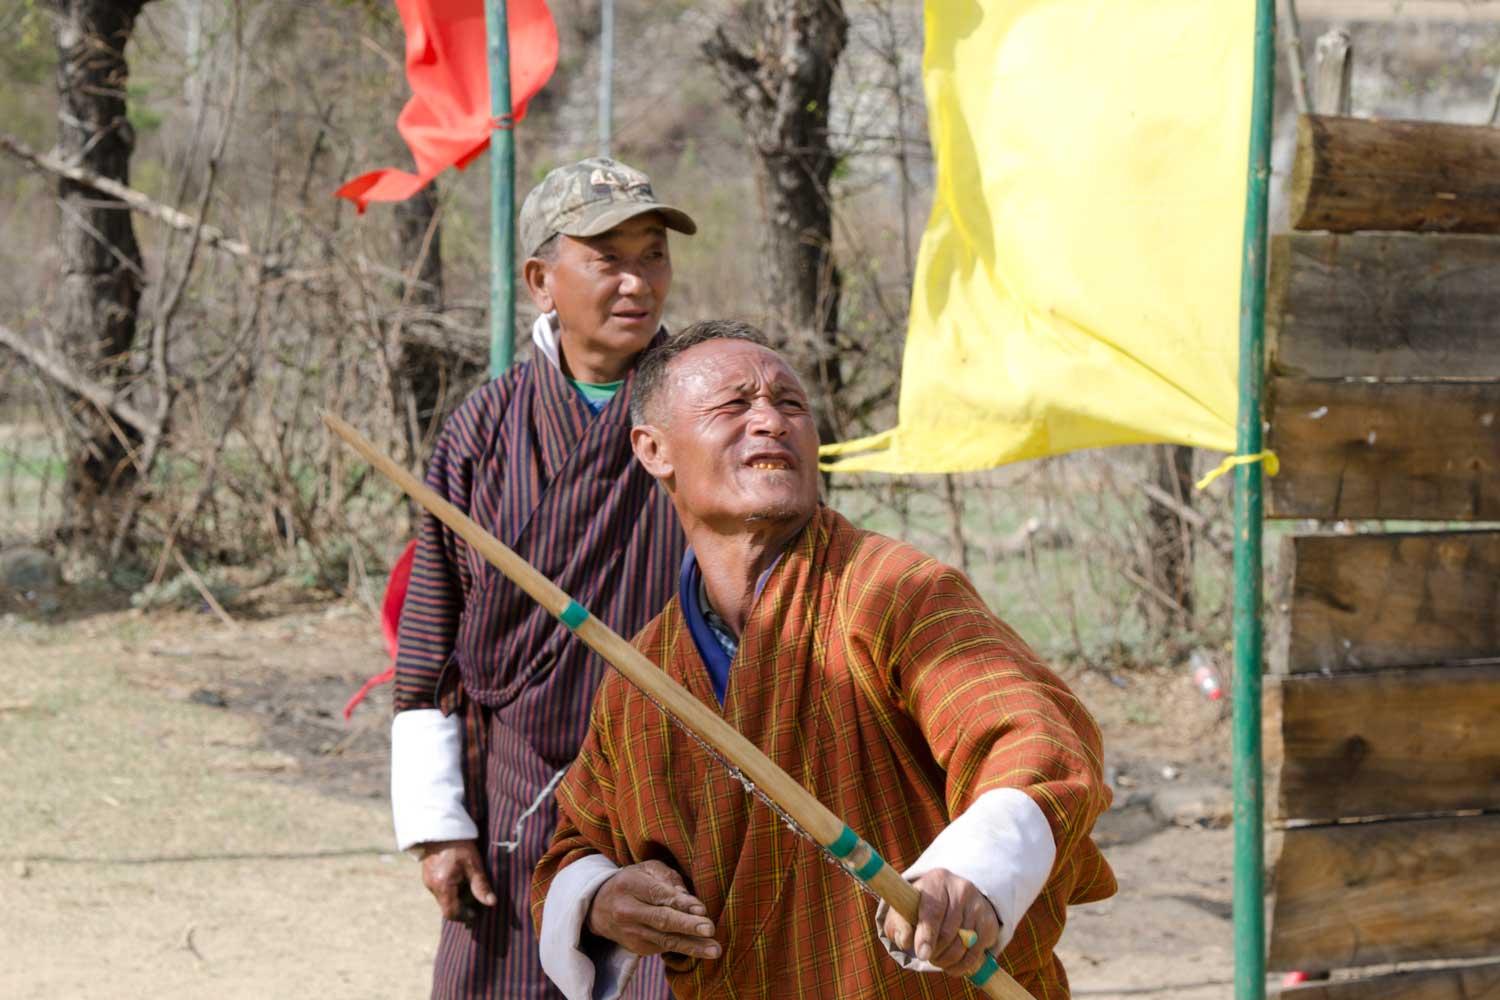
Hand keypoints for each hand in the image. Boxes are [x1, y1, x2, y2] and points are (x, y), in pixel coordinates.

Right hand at [418, 839, 496, 923]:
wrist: (441, 828)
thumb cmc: (459, 845)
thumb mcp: (473, 864)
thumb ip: (481, 885)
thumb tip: (491, 903)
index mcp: (443, 886)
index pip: (451, 913)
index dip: (465, 916)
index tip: (477, 912)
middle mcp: (432, 887)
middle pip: (447, 907)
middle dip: (462, 907)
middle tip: (476, 898)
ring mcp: (428, 881)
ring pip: (443, 898)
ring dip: (456, 897)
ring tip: (469, 884)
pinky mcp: (427, 875)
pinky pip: (440, 889)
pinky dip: (450, 889)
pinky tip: (460, 877)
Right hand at [585, 860, 720, 960]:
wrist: (600, 908)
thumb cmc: (633, 882)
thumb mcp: (647, 870)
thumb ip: (668, 879)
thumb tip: (689, 899)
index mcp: (628, 885)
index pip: (657, 895)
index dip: (680, 902)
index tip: (702, 909)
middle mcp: (626, 911)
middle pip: (661, 920)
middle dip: (688, 926)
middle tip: (710, 929)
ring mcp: (631, 933)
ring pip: (665, 940)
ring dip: (692, 946)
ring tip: (714, 950)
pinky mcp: (636, 948)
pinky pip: (664, 947)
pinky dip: (684, 949)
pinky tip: (703, 949)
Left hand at [882, 868, 1001, 978]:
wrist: (950, 897)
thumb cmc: (920, 907)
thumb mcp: (904, 910)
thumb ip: (898, 925)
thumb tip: (905, 941)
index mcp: (936, 881)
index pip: (933, 911)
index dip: (927, 935)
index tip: (922, 955)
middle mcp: (961, 889)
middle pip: (948, 932)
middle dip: (935, 952)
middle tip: (927, 956)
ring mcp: (978, 905)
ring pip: (963, 945)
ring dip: (947, 960)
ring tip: (938, 959)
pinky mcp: (989, 922)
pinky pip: (976, 953)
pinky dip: (962, 965)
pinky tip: (952, 964)